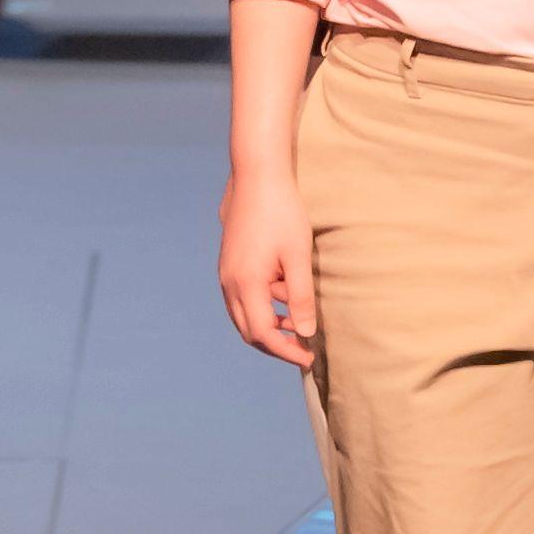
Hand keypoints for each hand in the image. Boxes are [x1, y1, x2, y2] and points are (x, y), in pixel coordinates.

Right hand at [219, 177, 316, 367]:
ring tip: (295, 320)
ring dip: (267, 326)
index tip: (308, 358)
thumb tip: (304, 332)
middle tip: (302, 349)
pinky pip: (240, 298)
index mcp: (246, 284)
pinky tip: (281, 296)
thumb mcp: (298, 255)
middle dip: (275, 345)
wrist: (256, 176)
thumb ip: (301, 296)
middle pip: (248, 331)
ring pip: (242, 316)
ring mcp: (225, 273)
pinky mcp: (227, 263)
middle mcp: (229, 283)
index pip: (263, 334)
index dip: (286, 351)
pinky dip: (260, 308)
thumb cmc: (282, 212)